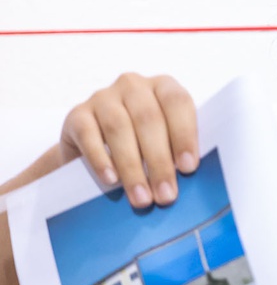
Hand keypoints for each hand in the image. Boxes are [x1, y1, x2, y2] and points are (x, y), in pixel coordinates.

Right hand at [59, 73, 198, 207]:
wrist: (95, 153)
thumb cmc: (144, 150)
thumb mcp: (166, 146)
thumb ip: (179, 156)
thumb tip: (192, 183)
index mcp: (163, 88)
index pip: (177, 101)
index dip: (184, 134)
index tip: (188, 168)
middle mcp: (133, 86)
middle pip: (148, 118)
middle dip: (159, 161)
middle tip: (165, 196)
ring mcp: (103, 98)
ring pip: (118, 127)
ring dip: (132, 167)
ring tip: (141, 198)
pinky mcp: (77, 115)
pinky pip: (88, 135)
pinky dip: (100, 159)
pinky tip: (111, 180)